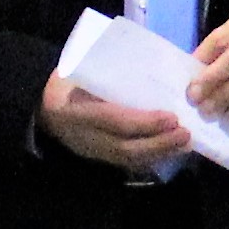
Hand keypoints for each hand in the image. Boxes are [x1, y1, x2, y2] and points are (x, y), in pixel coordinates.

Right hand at [40, 74, 191, 173]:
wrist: (42, 110)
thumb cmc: (65, 84)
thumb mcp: (77, 72)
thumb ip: (106, 73)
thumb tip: (149, 64)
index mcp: (74, 110)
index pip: (112, 120)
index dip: (143, 122)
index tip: (170, 117)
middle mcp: (83, 137)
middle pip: (125, 147)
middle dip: (158, 143)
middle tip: (185, 133)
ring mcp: (91, 151)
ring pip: (129, 159)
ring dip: (160, 153)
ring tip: (186, 144)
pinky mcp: (99, 159)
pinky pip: (128, 164)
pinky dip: (152, 158)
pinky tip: (171, 151)